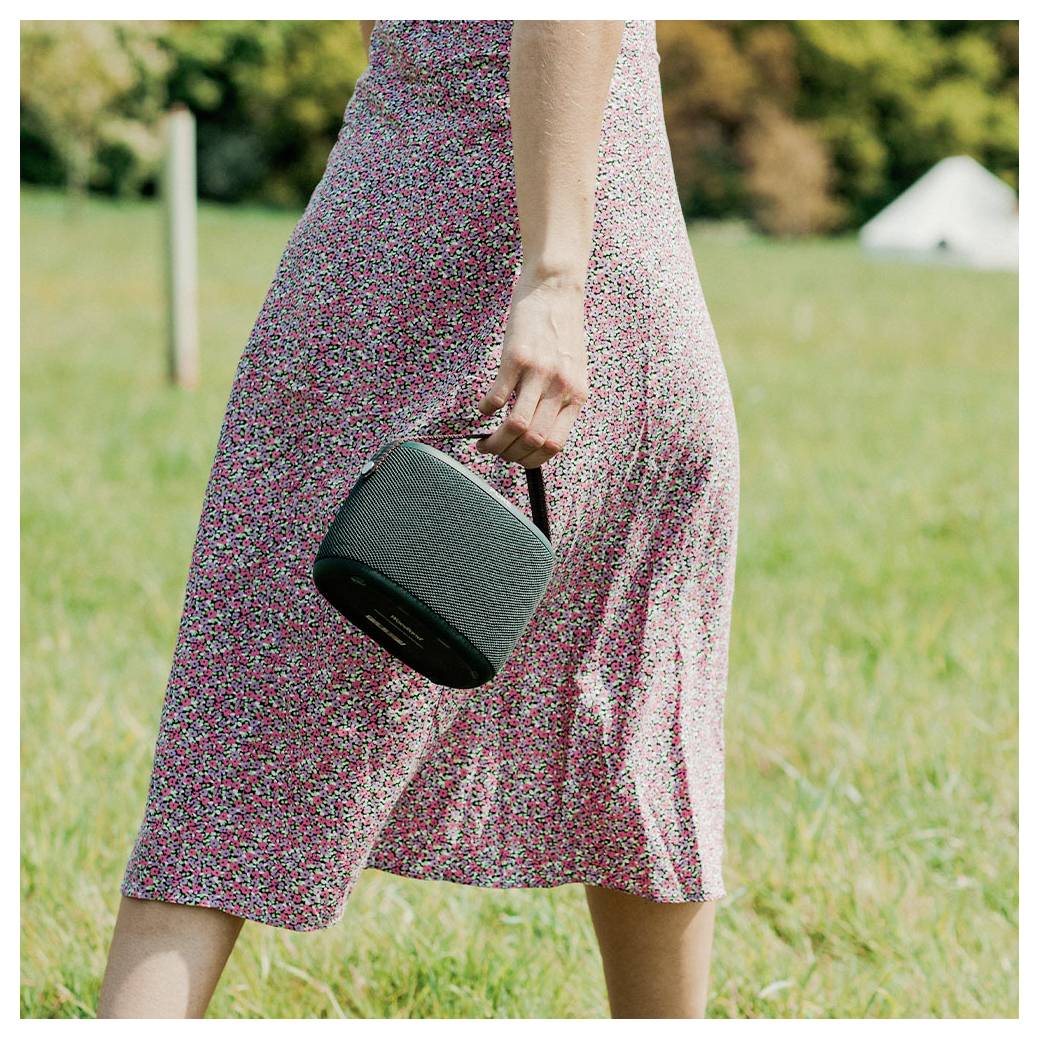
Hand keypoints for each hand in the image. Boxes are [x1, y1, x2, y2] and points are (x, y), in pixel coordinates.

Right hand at [475, 271, 589, 468]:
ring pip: (515, 426)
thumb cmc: (561, 331)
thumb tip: (538, 433)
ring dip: (494, 441)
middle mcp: (561, 388)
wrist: (556, 289)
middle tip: (492, 449)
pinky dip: (485, 410)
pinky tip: (483, 408)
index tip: (515, 458)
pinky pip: (496, 397)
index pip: (554, 446)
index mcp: (577, 396)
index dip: (530, 460)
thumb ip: (560, 400)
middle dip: (508, 455)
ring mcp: (540, 373)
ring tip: (483, 440)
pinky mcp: (517, 357)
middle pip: (533, 441)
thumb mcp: (573, 371)